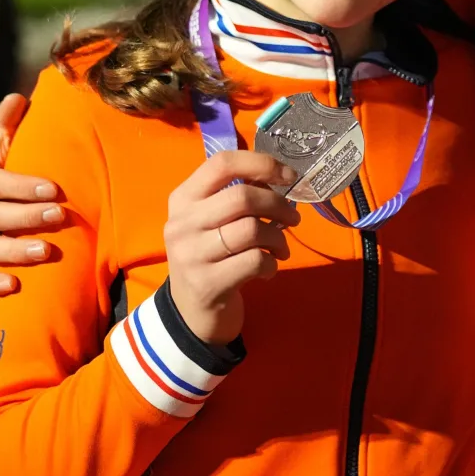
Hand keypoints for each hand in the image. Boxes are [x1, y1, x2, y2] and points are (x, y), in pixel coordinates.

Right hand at [0, 94, 63, 294]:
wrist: (10, 191)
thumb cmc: (15, 159)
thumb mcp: (11, 139)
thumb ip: (10, 122)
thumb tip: (17, 99)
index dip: (20, 187)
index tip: (53, 189)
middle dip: (24, 218)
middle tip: (60, 216)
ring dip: (14, 252)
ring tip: (47, 252)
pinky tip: (14, 286)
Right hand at [163, 151, 301, 346]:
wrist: (189, 312)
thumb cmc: (209, 256)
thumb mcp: (210, 221)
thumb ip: (235, 196)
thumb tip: (279, 179)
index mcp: (183, 198)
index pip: (223, 164)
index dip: (262, 164)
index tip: (289, 176)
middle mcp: (181, 223)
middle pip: (242, 197)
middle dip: (278, 205)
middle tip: (293, 218)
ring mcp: (191, 255)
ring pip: (252, 230)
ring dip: (278, 238)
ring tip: (281, 248)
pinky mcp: (207, 284)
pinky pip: (255, 261)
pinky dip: (271, 264)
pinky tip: (268, 269)